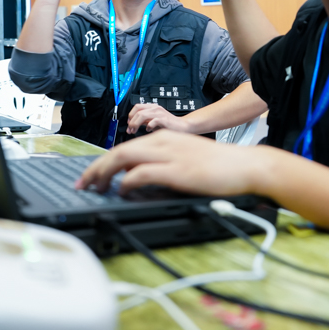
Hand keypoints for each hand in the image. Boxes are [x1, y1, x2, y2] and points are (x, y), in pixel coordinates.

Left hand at [75, 131, 265, 195]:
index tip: (90, 176)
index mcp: (164, 139)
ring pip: (123, 158)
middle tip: (82, 183)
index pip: (123, 148)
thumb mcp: (184, 160)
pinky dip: (126, 182)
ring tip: (93, 187)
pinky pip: (141, 173)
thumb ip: (161, 165)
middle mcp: (163, 142)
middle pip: (117, 152)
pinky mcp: (177, 170)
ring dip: (103, 174)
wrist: (245, 166)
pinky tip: (121, 190)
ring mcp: (169, 155)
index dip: (102, 162)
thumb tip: (135, 180)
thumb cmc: (218, 167)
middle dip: (95, 168)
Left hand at [126, 104, 190, 133]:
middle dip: (131, 122)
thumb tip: (131, 125)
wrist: (182, 126)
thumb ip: (143, 122)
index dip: (130, 116)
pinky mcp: (165, 120)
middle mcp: (155, 108)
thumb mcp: (153, 121)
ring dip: (136, 124)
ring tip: (135, 131)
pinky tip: (148, 130)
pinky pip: (153, 121)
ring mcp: (160, 113)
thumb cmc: (168, 125)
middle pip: (138, 111)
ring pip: (142, 115)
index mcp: (152, 107)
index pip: (136, 107)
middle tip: (130, 130)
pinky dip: (148, 126)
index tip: (129, 125)